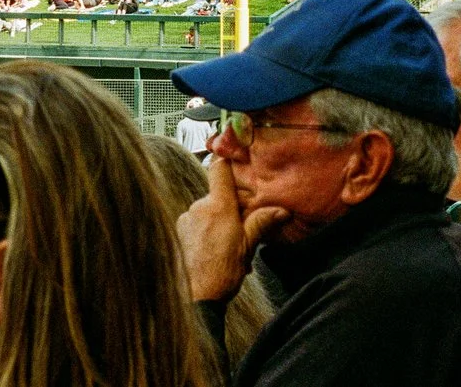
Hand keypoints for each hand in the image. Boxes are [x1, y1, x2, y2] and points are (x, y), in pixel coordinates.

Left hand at [177, 157, 287, 301]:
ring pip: (207, 212)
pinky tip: (214, 252)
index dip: (227, 163)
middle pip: (216, 195)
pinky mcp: (178, 233)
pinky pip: (195, 224)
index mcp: (218, 206)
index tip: (235, 163)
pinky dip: (206, 233)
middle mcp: (198, 208)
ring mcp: (186, 220)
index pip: (219, 169)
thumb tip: (282, 210)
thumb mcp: (248, 247)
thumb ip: (262, 223)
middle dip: (230, 209)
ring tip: (229, 248)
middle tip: (242, 231)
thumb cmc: (222, 273)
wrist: (196, 298)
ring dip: (218, 223)